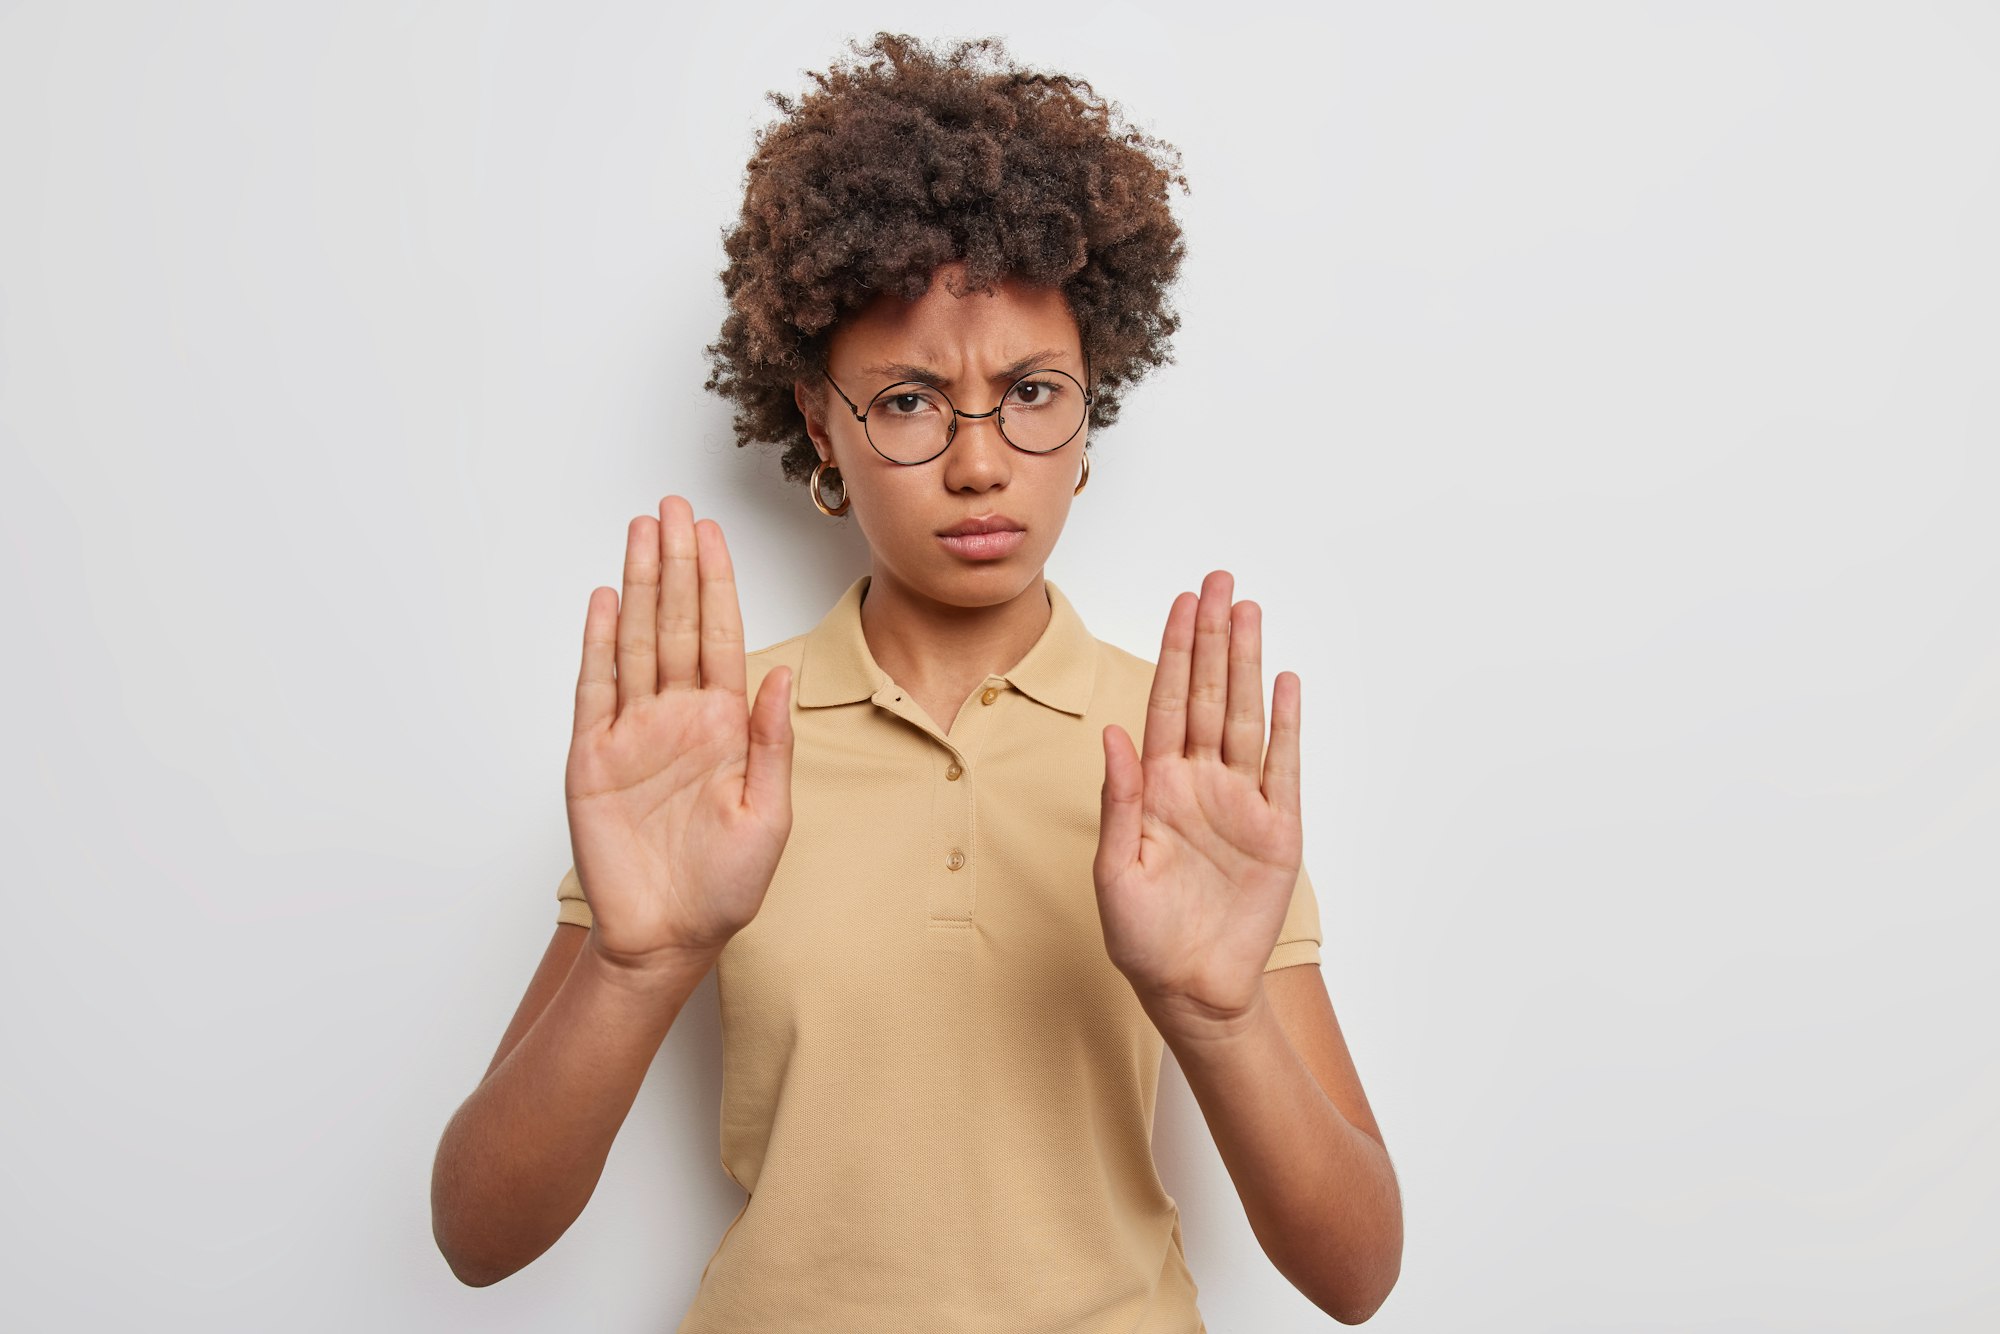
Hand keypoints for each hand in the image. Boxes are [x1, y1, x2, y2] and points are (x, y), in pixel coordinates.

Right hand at [564, 495, 794, 968]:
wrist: (669, 938)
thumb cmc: (726, 886)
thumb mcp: (769, 814)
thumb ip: (772, 742)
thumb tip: (782, 673)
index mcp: (723, 726)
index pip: (718, 637)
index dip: (715, 583)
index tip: (713, 533)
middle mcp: (677, 718)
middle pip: (674, 624)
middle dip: (676, 563)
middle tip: (673, 506)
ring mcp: (632, 734)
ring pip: (634, 642)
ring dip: (637, 586)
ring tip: (640, 531)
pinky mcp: (592, 759)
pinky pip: (594, 690)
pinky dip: (596, 644)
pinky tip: (601, 600)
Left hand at [1093, 570, 1303, 1041]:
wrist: (1191, 989)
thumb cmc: (1142, 938)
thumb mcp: (1115, 871)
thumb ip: (1118, 800)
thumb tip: (1114, 733)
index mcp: (1156, 787)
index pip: (1166, 703)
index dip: (1174, 652)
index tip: (1181, 603)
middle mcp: (1199, 783)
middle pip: (1209, 695)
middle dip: (1212, 637)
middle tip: (1218, 580)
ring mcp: (1241, 802)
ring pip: (1246, 717)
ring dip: (1247, 663)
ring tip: (1249, 610)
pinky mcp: (1277, 830)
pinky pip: (1284, 766)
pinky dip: (1288, 724)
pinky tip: (1286, 681)